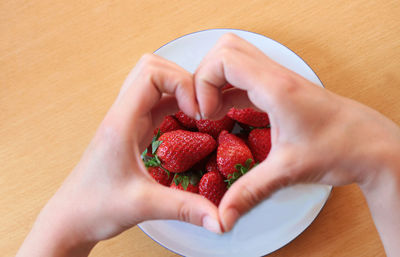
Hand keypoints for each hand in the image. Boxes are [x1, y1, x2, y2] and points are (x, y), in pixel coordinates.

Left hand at [17, 54, 219, 256]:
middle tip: (200, 106)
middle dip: (182, 80)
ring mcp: (125, 121)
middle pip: (151, 69)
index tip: (198, 109)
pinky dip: (174, 104)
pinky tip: (188, 121)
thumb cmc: (94, 208)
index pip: (150, 74)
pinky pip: (154, 104)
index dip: (181, 83)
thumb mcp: (144, 206)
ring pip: (153, 84)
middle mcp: (121, 115)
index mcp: (120, 123)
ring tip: (198, 112)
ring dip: (178, 90)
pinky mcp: (131, 131)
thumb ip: (185, 209)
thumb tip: (221, 218)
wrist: (72, 219)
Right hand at [195, 34, 399, 254]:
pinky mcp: (282, 89)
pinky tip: (227, 111)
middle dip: (205, 76)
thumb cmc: (339, 149)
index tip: (204, 112)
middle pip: (226, 49)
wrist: (371, 145)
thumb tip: (222, 216)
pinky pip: (246, 75)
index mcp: (275, 88)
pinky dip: (229, 88)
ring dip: (217, 80)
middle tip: (204, 107)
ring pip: (236, 57)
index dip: (203, 82)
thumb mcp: (287, 171)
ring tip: (213, 110)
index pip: (224, 59)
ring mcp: (280, 79)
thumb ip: (249, 192)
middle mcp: (276, 76)